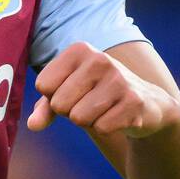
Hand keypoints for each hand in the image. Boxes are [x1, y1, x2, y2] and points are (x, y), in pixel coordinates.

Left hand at [27, 41, 179, 138]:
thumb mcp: (68, 94)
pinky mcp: (134, 102)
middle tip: (91, 102)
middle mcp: (99, 59)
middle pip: (59, 104)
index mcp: (79, 50)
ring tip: (104, 108)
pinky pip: (101, 128)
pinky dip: (106, 128)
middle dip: (71, 111)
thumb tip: (33, 125)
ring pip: (78, 118)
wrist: (146, 103)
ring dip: (89, 121)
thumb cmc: (97, 95)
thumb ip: (45, 108)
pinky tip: (118, 116)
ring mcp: (119, 79)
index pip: (43, 85)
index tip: (74, 91)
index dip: (55, 96)